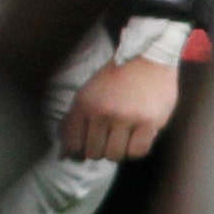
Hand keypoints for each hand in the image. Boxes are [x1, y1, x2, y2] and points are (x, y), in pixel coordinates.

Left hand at [60, 58, 177, 160]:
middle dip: (100, 149)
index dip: (78, 151)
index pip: (73, 144)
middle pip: (94, 153)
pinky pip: (138, 152)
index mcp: (84, 103)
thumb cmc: (116, 78)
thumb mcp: (88, 93)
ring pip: (115, 156)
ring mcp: (126, 117)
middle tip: (109, 137)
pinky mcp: (149, 122)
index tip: (86, 147)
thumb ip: (74, 121)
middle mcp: (103, 111)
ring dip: (119, 150)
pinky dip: (136, 149)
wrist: (148, 57)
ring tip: (124, 136)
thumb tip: (65, 155)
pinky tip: (137, 137)